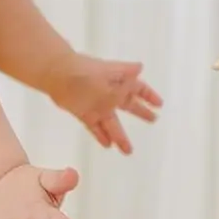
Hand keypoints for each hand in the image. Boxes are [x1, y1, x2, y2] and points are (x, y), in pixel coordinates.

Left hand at [46, 53, 161, 153]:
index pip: (138, 89)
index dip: (149, 96)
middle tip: (153, 119)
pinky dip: (101, 136)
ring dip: (120, 136)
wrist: (59, 76)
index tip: (159, 104)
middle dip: (141, 112)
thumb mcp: (110, 75)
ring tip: (129, 150)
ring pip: (112, 123)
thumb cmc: (87, 73)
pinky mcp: (84, 113)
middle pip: (129, 105)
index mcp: (118, 81)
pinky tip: (108, 145)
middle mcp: (110, 94)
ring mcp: (97, 105)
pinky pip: (95, 127)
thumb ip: (125, 77)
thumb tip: (140, 67)